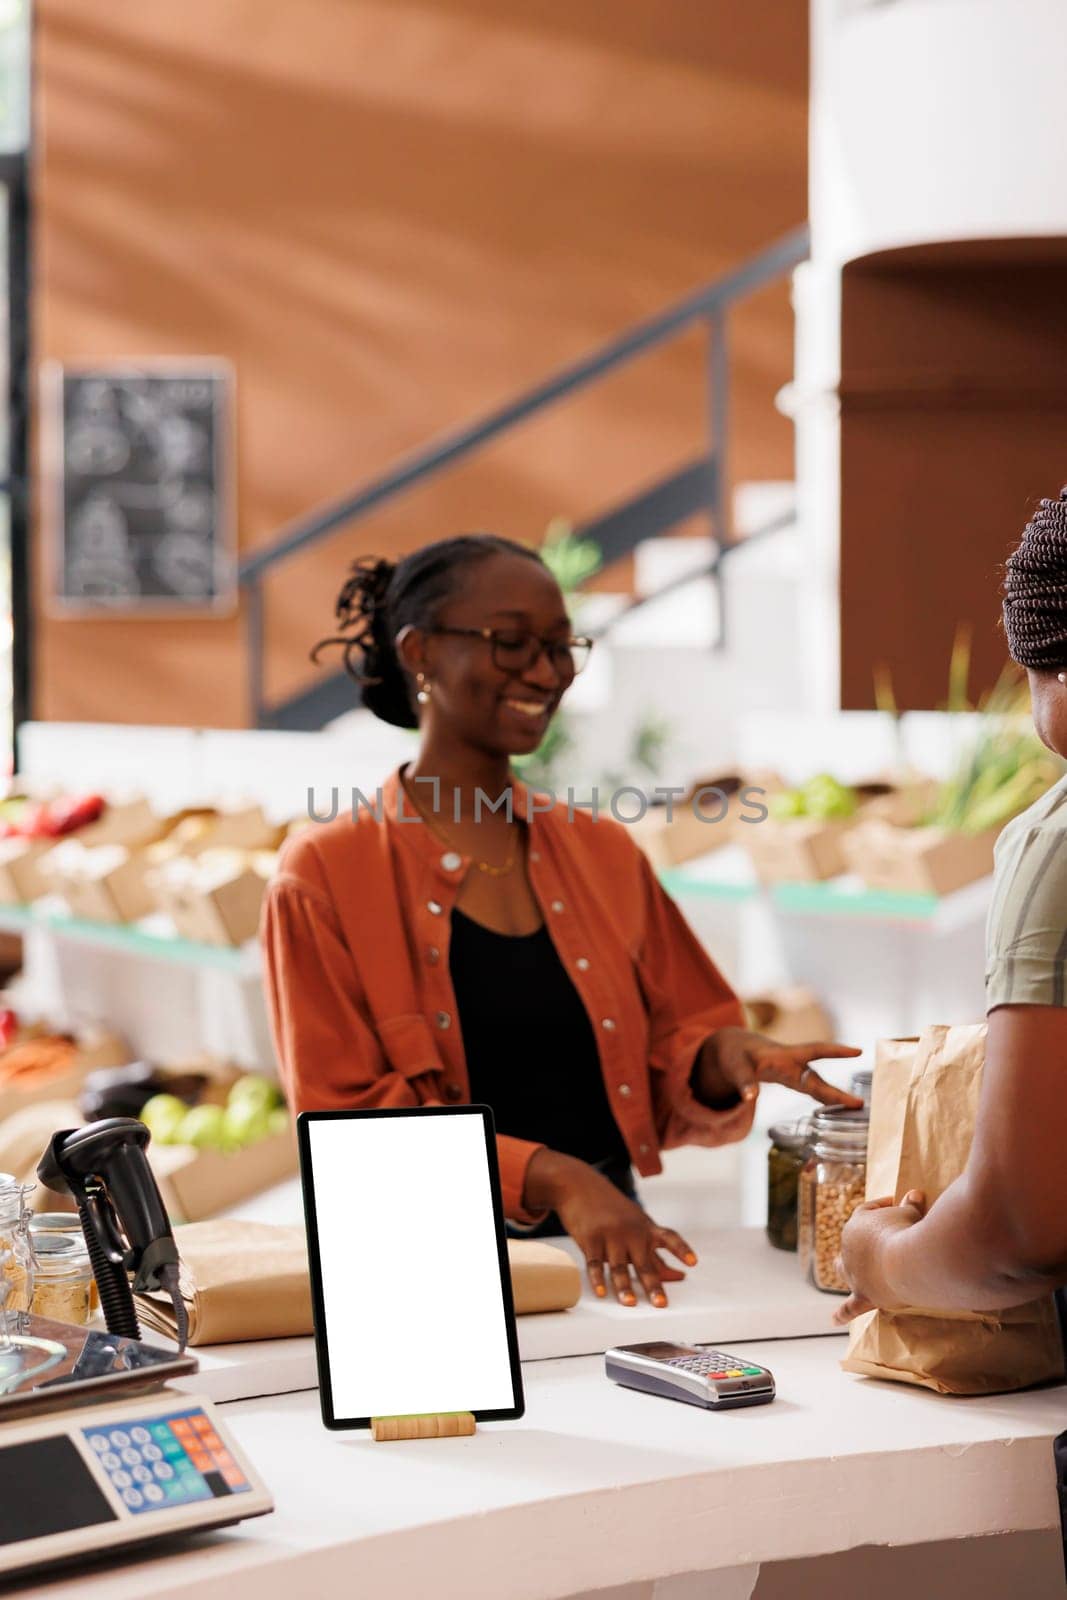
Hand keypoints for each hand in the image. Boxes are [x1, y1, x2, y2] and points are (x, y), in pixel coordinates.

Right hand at [523, 1148, 695, 1306]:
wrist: (580, 1186)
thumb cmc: (615, 1211)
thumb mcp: (638, 1226)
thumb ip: (657, 1253)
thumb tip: (680, 1276)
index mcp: (646, 1228)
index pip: (669, 1238)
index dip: (681, 1250)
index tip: (693, 1262)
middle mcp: (631, 1232)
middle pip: (644, 1262)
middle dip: (653, 1284)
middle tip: (660, 1303)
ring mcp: (610, 1235)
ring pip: (620, 1266)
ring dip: (624, 1286)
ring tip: (630, 1303)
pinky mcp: (590, 1239)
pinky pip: (595, 1263)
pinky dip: (598, 1279)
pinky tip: (602, 1293)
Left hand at [695, 1027, 863, 1110]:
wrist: (733, 1048)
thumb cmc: (734, 1055)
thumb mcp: (735, 1067)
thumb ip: (743, 1081)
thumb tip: (750, 1098)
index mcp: (782, 1056)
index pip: (814, 1051)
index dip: (835, 1051)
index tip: (857, 1051)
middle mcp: (792, 1064)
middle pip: (818, 1078)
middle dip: (837, 1092)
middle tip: (860, 1103)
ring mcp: (792, 1072)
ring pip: (817, 1085)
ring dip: (834, 1096)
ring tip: (857, 1106)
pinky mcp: (790, 1079)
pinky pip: (810, 1088)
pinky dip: (823, 1096)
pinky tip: (837, 1106)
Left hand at [833, 1190, 925, 1324]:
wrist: (906, 1260)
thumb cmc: (907, 1231)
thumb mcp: (910, 1213)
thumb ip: (910, 1205)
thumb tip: (915, 1193)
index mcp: (857, 1224)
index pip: (869, 1211)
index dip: (884, 1206)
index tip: (900, 1203)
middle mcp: (849, 1249)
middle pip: (851, 1241)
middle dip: (857, 1239)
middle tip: (865, 1238)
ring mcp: (854, 1273)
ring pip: (844, 1270)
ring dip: (842, 1268)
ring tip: (836, 1266)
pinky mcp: (864, 1295)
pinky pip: (850, 1306)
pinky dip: (842, 1313)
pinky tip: (834, 1319)